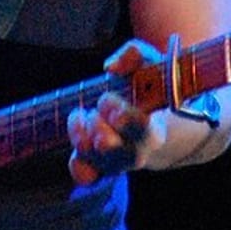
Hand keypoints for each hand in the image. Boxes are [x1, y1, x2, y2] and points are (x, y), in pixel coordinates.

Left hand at [66, 38, 159, 184]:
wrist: (153, 121)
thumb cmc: (148, 88)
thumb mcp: (148, 64)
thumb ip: (134, 55)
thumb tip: (111, 66)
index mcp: (153, 129)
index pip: (140, 131)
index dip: (123, 118)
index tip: (107, 99)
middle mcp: (135, 152)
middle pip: (115, 152)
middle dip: (98, 129)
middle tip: (95, 109)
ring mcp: (115, 162)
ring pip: (94, 159)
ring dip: (80, 135)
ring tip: (82, 114)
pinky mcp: (99, 167)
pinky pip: (85, 174)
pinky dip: (77, 164)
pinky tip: (77, 137)